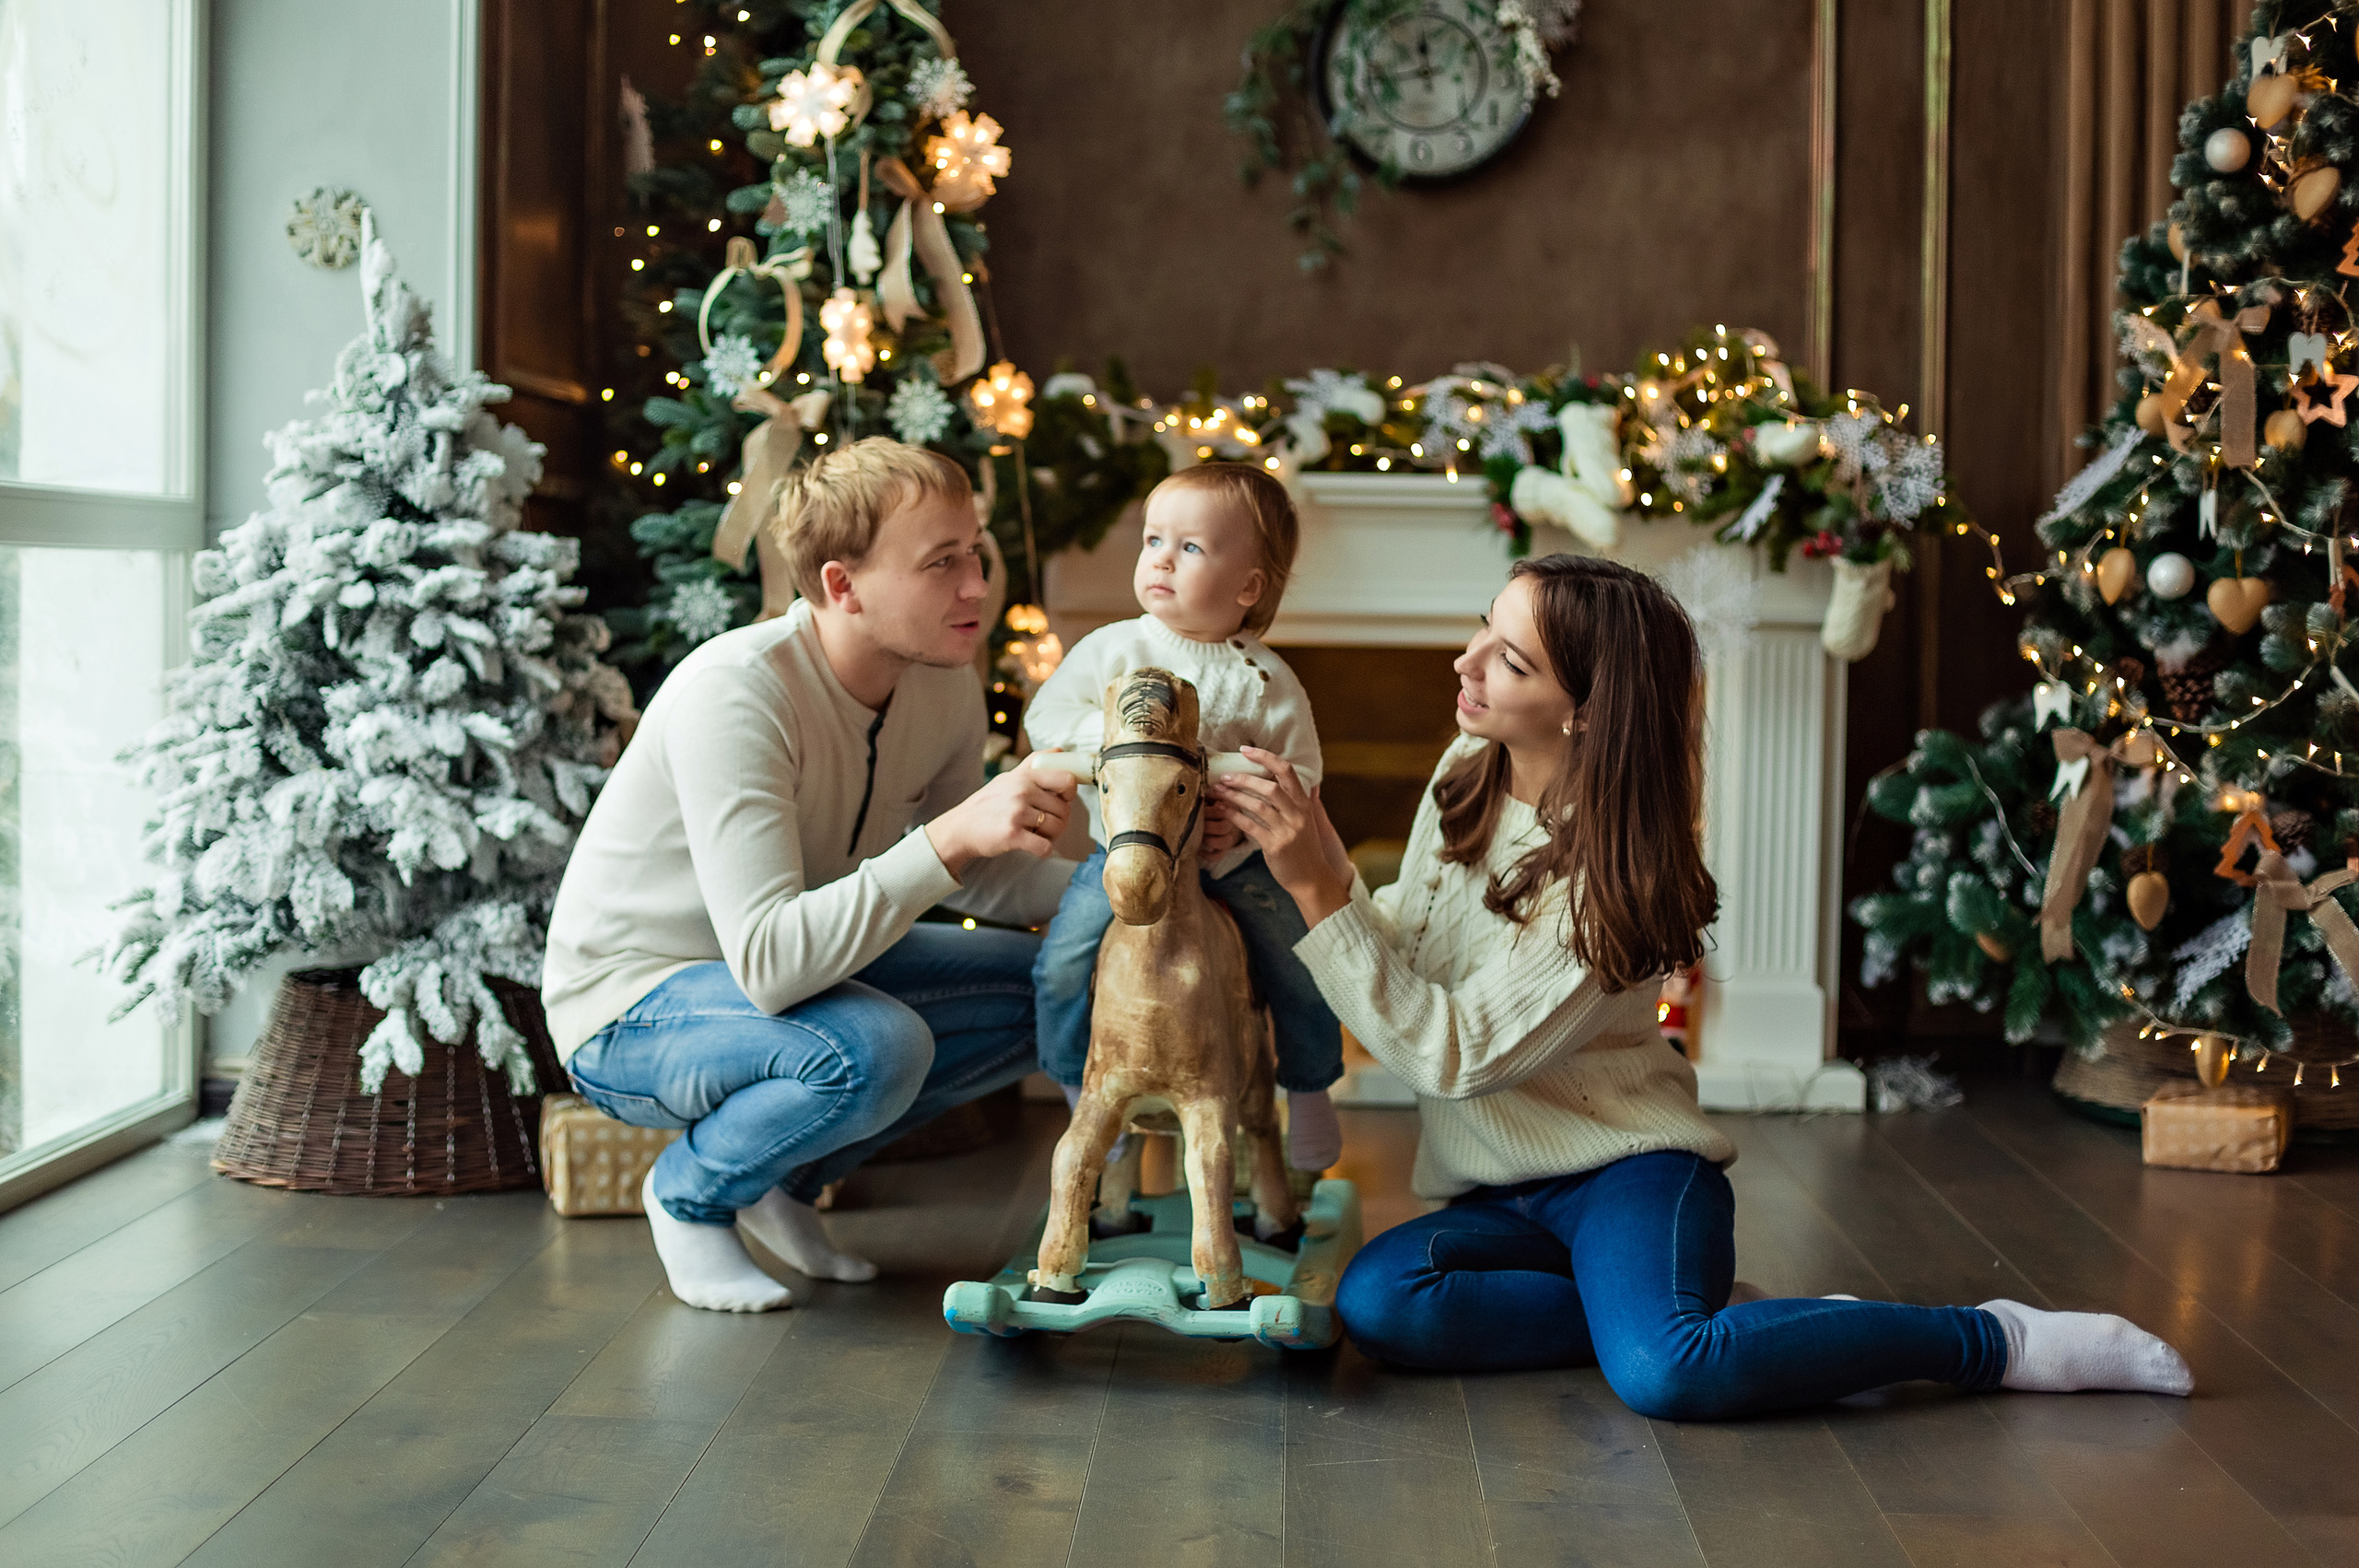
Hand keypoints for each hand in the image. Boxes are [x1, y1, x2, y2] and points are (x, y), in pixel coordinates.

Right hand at [925, 763, 1075, 875]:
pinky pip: (1044, 846)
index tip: (1062, 800)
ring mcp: (1016, 813)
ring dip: (1052, 836)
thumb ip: (1034, 764)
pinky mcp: (1012, 835)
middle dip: (1060, 820)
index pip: (1066, 779)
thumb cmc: (987, 804)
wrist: (960, 828)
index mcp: (1024, 777)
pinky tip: (1034, 846)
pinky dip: (1043, 850)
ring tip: (1038, 834)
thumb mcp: (1008, 778)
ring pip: (1057, 828)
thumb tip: (1060, 751)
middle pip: (1064, 809)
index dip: (1070, 793)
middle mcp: (1021, 791)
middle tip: (1046, 824)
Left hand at [1200, 798, 1240, 859]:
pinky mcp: (1224, 849)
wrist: (1226, 816)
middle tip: (1196, 823)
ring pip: (1223, 842)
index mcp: (1230, 809)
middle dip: (1207, 826)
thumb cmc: (1214, 802)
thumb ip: (1212, 793)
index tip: (1201, 808)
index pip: (1224, 811)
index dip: (1211, 811)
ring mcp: (1229, 837)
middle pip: (1223, 828)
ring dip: (1209, 839)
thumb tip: (1210, 790)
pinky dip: (1209, 856)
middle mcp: (1231, 825)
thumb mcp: (1214, 795)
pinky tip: (1199, 851)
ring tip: (1198, 836)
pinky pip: (1219, 855)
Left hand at [1212, 746, 1354, 927]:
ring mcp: (1287, 831)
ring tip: (1218, 791)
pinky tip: (1223, 811)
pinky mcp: (1275, 846)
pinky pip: (1251, 826)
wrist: (1312, 879)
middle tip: (1224, 776)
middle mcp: (1298, 814)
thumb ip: (1304, 801)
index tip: (1245, 750)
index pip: (1287, 771)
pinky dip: (1234, 816)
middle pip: (1270, 786)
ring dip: (1235, 796)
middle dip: (1244, 778)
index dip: (1265, 757)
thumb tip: (1309, 783)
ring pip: (1258, 806)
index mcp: (1304, 804)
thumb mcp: (1309, 821)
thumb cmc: (1306, 848)